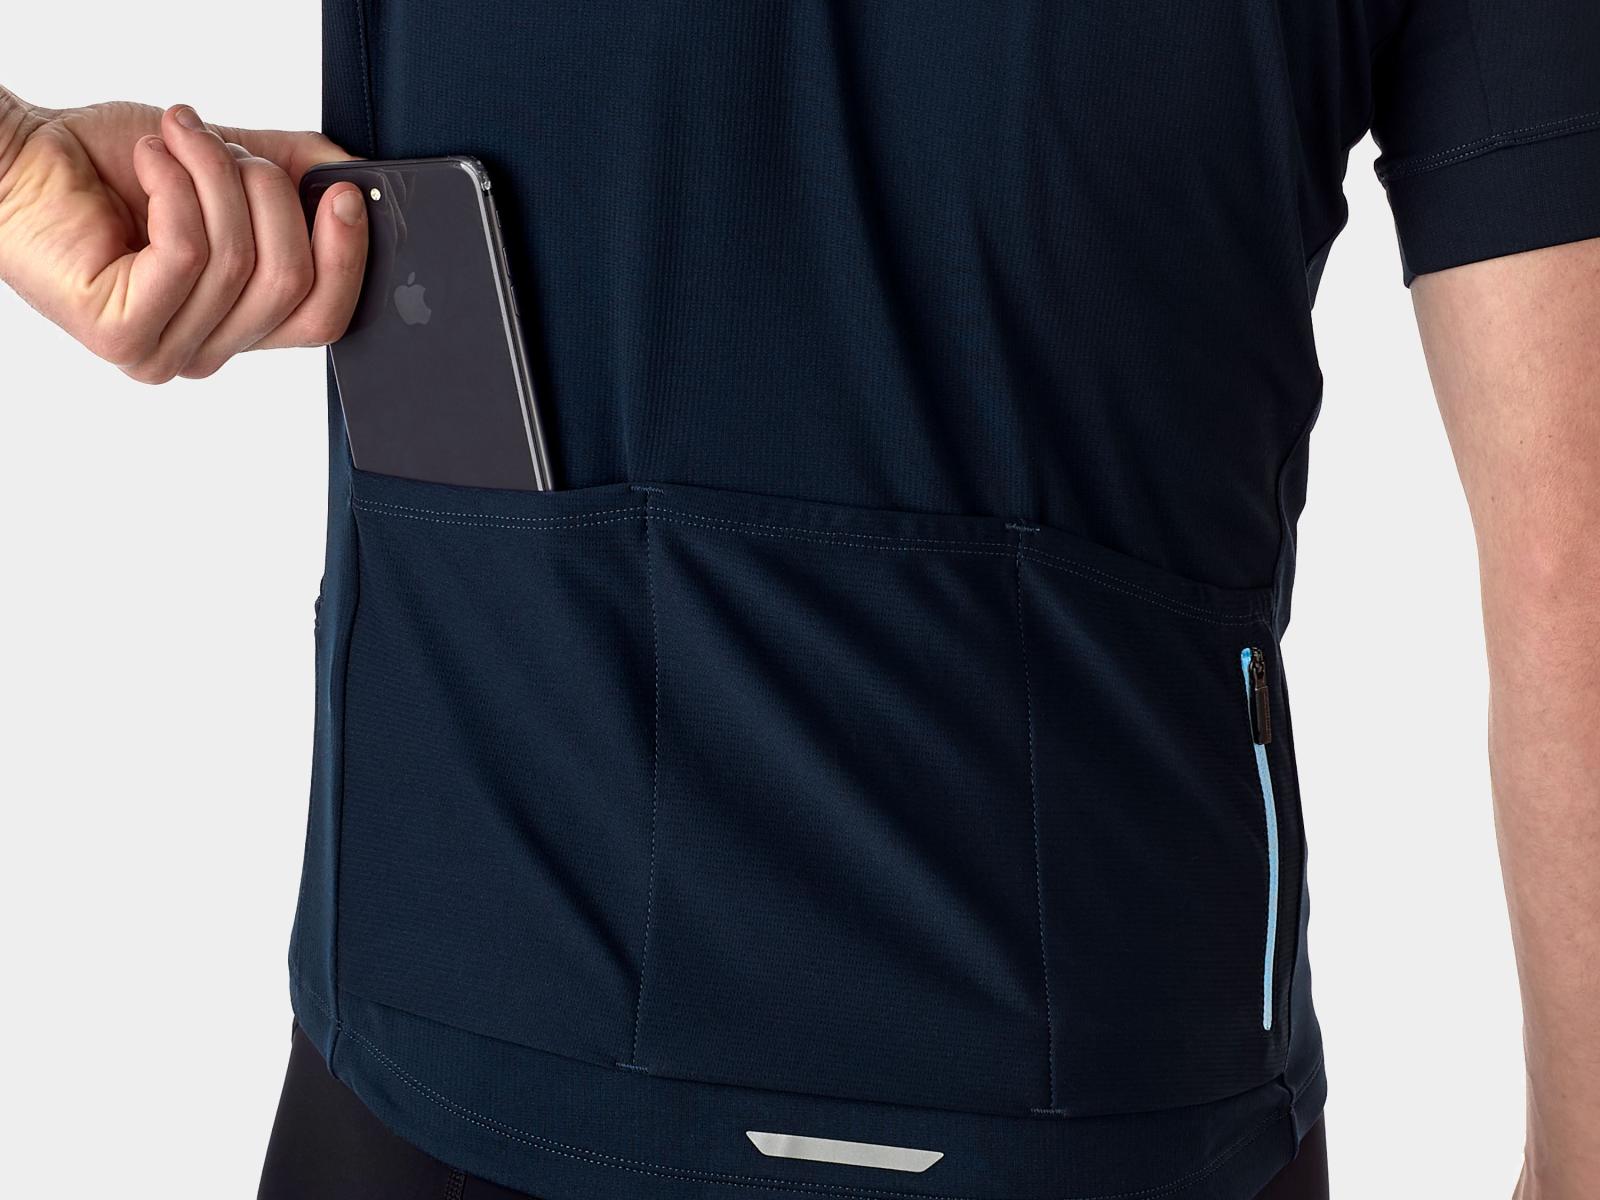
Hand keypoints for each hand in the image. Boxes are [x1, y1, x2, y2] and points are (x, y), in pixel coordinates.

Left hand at [0, 93, 366, 381]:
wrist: (19, 157)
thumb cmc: (112, 166)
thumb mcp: (232, 164)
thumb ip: (298, 175)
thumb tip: (358, 178)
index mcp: (241, 323)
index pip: (325, 318)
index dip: (346, 255)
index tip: (343, 191)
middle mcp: (208, 349)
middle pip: (291, 284)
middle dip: (267, 194)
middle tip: (220, 145)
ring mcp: (165, 353)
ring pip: (240, 264)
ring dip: (212, 175)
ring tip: (172, 138)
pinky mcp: (124, 337)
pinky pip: (189, 255)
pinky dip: (175, 187)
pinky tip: (148, 160)